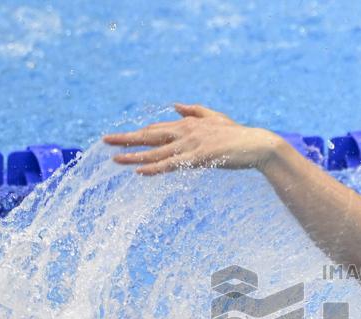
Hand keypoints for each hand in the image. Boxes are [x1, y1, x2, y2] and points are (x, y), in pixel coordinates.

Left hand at [103, 103, 283, 174]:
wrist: (256, 145)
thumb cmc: (237, 134)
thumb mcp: (215, 118)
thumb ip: (195, 110)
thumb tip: (176, 105)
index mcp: (187, 123)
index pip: (157, 128)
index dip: (139, 134)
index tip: (122, 138)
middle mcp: (185, 131)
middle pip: (149, 135)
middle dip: (126, 138)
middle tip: (105, 141)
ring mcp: (190, 145)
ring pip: (156, 152)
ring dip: (134, 156)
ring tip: (115, 159)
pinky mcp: (197, 158)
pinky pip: (170, 165)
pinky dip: (154, 168)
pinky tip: (139, 172)